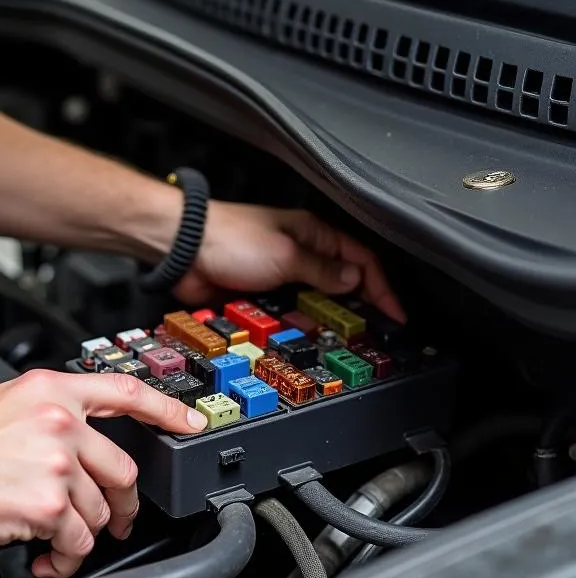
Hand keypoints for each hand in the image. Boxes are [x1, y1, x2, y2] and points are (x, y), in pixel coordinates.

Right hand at [0, 371, 205, 577]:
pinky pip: (77, 544)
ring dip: (82, 535)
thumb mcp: (2, 403)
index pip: (125, 391)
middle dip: (121, 503)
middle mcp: (60, 421)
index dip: (166, 409)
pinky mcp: (47, 506)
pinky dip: (64, 559)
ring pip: (100, 512)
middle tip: (113, 519)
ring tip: (55, 541)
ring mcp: (56, 462)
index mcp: (50, 390)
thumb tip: (80, 433)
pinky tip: (43, 557)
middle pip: (122, 468)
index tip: (189, 423)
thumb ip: (48, 411)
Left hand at [175, 203, 405, 321]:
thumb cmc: (231, 239)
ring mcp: (279, 273)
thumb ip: (322, 271)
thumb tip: (355, 280)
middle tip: (372, 335)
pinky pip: (287, 311)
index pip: (362, 260)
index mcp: (314, 234)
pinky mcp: (258, 292)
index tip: (395, 315)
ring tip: (342, 343)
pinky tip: (304, 339)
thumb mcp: (286, 256)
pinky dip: (298, 324)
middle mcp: (300, 252)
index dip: (382, 287)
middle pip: (341, 283)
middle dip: (357, 307)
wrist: (182, 248)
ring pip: (314, 301)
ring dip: (326, 319)